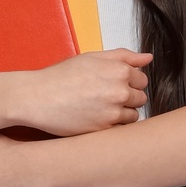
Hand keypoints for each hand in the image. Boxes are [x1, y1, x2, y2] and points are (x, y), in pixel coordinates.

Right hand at [12, 50, 149, 135]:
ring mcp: (113, 112)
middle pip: (140, 99)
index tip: (113, 85)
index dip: (128, 83)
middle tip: (105, 98)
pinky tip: (97, 120)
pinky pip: (120, 130)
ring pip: (133, 116)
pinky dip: (112, 127)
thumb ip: (123, 56)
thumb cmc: (61, 76)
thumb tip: (148, 58)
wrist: (37, 98)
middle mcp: (120, 91)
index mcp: (119, 70)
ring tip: (100, 110)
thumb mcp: (92, 57)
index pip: (142, 80)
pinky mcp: (104, 130)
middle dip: (128, 99)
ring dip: (122, 114)